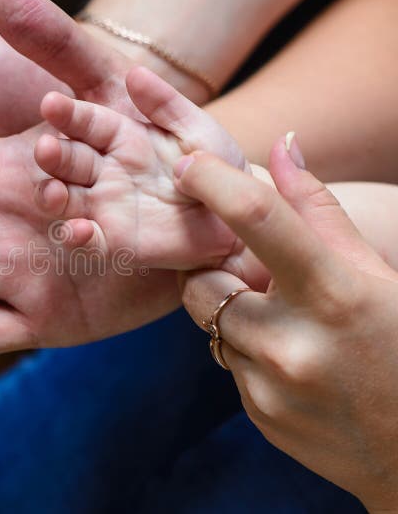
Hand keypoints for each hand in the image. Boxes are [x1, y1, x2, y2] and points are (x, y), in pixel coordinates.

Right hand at [31, 69, 244, 269]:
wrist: (236, 216)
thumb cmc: (215, 166)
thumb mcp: (195, 128)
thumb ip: (165, 103)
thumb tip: (134, 73)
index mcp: (119, 137)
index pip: (85, 122)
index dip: (68, 114)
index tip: (50, 103)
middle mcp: (103, 171)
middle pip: (67, 159)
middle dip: (53, 154)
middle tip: (44, 149)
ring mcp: (104, 206)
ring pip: (66, 198)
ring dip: (52, 194)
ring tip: (52, 192)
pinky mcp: (113, 241)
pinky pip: (87, 240)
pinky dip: (76, 237)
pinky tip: (77, 230)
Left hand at [176, 137, 397, 509]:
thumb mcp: (374, 272)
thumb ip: (319, 211)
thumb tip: (282, 145)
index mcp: (334, 293)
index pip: (257, 220)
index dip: (213, 182)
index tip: (187, 165)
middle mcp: (294, 341)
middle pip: (202, 284)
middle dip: (214, 275)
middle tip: (251, 279)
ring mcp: (271, 386)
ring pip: (211, 327)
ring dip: (234, 317)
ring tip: (286, 327)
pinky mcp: (258, 414)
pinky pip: (229, 366)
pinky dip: (250, 357)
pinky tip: (293, 366)